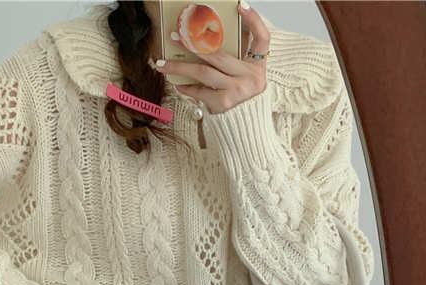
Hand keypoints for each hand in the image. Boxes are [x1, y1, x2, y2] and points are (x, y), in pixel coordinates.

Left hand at [154, 1, 269, 114]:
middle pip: (219, 55)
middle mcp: (251, 78)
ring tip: (162, 64)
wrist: (247, 131)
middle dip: (194, 44)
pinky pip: (201, 91)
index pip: (262, 38)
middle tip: (175, 36)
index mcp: (258, 66)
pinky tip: (178, 84)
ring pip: (203, 72)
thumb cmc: (242, 100)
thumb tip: (208, 39)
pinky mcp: (224, 105)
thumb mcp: (245, 77)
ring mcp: (237, 92)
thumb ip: (235, 58)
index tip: (241, 4)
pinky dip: (188, 88)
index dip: (254, 20)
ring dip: (180, 67)